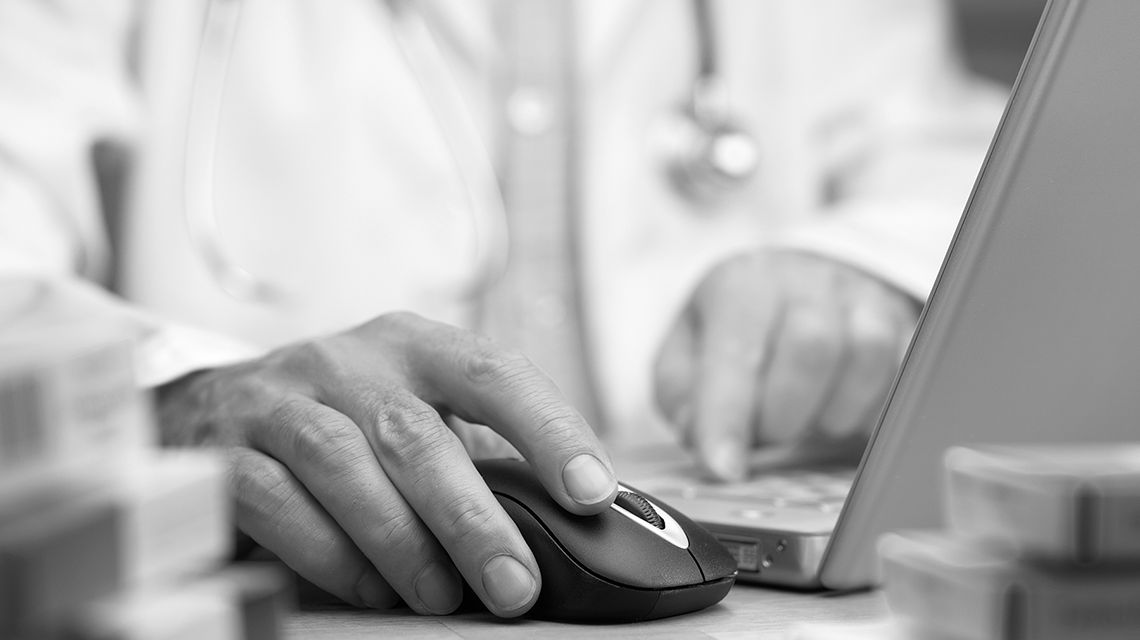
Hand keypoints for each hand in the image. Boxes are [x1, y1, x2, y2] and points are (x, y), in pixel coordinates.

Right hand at [157, 312, 616, 616]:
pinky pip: (276, 501)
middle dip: (471, 518)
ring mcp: (280, 399)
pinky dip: (328, 553)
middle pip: (416, 434)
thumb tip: (567, 520)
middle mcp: (347, 362)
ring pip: (342, 463)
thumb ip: (476, 454)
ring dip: (400, 540)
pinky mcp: (224, 449)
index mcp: (413, 346)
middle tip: (516, 582)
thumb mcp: (414, 413)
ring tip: (442, 595)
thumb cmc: (345, 418)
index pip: (493, 373)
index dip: (548, 429)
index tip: (591, 491)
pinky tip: (368, 587)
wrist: (213, 405)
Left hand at [654, 250, 918, 480]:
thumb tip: (707, 442)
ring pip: (867, 355)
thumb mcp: (686, 357)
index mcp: (741, 286)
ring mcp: (862, 299)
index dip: (728, 417)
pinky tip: (846, 414)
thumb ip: (684, 399)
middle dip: (785, 413)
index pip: (736, 351)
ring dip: (834, 412)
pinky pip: (906, 373)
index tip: (725, 468)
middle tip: (769, 432)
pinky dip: (875, 410)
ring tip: (809, 419)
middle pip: (812, 346)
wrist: (795, 288)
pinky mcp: (904, 325)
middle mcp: (805, 282)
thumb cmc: (736, 333)